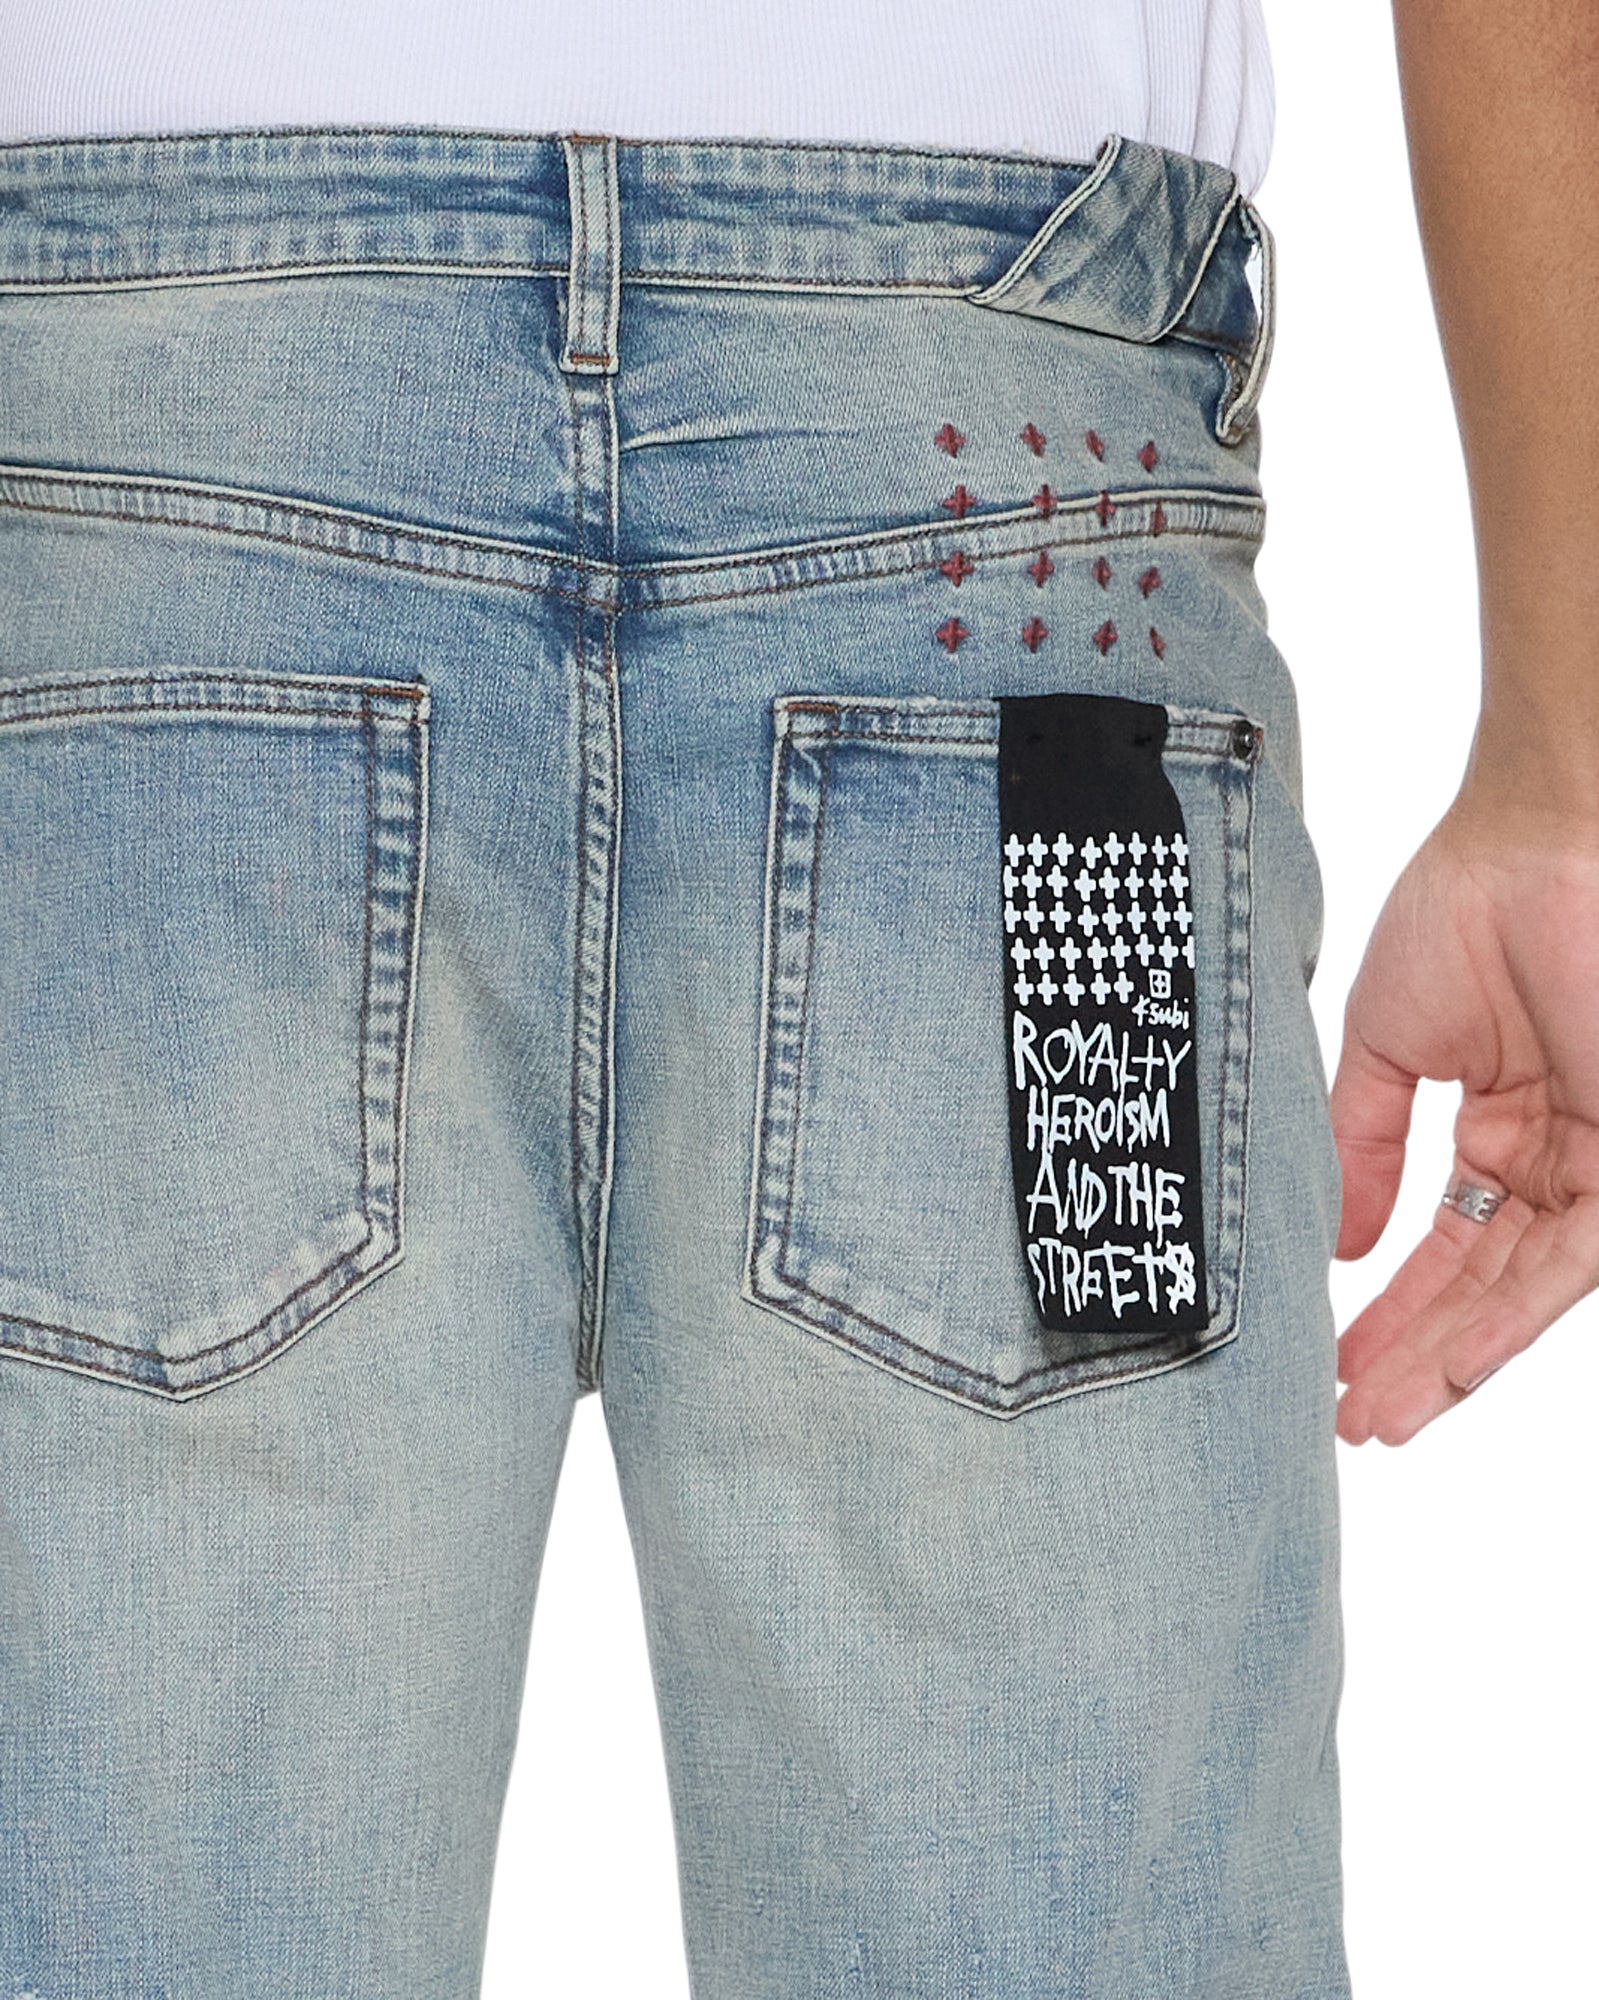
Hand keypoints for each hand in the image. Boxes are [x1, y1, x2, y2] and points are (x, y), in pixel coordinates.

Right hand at [1328, 791, 1598, 1443]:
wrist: (1534, 842)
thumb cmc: (1463, 911)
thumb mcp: (1384, 1048)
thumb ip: (1363, 1146)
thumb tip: (1335, 1244)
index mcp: (1505, 1123)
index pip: (1451, 1242)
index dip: (1394, 1307)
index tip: (1337, 1364)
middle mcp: (1556, 1154)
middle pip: (1484, 1283)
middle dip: (1418, 1354)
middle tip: (1355, 1418)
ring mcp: (1595, 1160)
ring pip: (1526, 1291)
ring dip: (1453, 1358)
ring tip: (1383, 1416)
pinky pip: (1574, 1264)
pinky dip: (1507, 1321)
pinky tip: (1450, 1367)